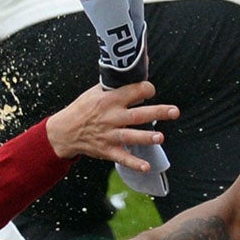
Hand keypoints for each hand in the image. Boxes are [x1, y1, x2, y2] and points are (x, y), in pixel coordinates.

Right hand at [45, 81, 177, 171]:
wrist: (64, 131)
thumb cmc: (83, 109)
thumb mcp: (95, 92)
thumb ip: (115, 86)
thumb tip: (134, 72)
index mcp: (109, 99)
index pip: (132, 91)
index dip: (145, 89)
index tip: (151, 90)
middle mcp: (111, 117)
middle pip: (137, 114)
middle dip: (157, 112)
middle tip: (174, 111)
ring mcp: (109, 134)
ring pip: (131, 136)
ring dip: (146, 137)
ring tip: (160, 137)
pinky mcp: (107, 150)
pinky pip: (122, 157)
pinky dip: (134, 163)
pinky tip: (147, 167)